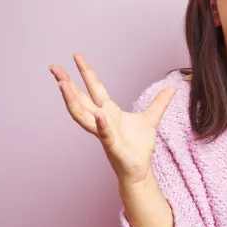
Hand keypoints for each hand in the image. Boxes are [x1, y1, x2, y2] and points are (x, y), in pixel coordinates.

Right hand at [49, 53, 175, 184]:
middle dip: (66, 83)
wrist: (140, 170)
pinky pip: (105, 134)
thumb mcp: (151, 119)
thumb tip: (172, 88)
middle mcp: (102, 120)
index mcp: (109, 111)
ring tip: (63, 85)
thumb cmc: (139, 147)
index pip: (94, 88)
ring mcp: (105, 133)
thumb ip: (159, 103)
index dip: (86, 72)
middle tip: (54, 68)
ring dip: (72, 101)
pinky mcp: (113, 147)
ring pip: (83, 115)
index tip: (76, 56)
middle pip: (80, 99)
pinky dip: (102, 124)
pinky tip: (99, 114)